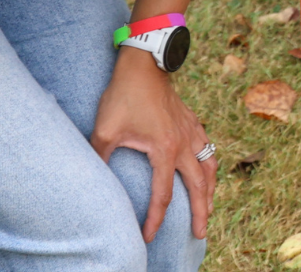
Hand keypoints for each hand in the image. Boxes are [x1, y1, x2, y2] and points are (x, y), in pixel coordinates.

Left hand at [92, 49, 215, 241]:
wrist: (145, 63)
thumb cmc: (124, 95)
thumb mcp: (104, 130)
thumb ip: (99, 158)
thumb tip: (90, 182)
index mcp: (165, 150)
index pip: (163, 195)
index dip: (155, 219)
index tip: (148, 237)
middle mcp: (184, 144)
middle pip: (197, 187)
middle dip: (200, 212)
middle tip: (200, 233)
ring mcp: (191, 131)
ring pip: (209, 167)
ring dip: (210, 190)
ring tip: (210, 207)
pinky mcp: (191, 121)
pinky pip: (207, 148)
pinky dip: (210, 164)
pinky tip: (207, 169)